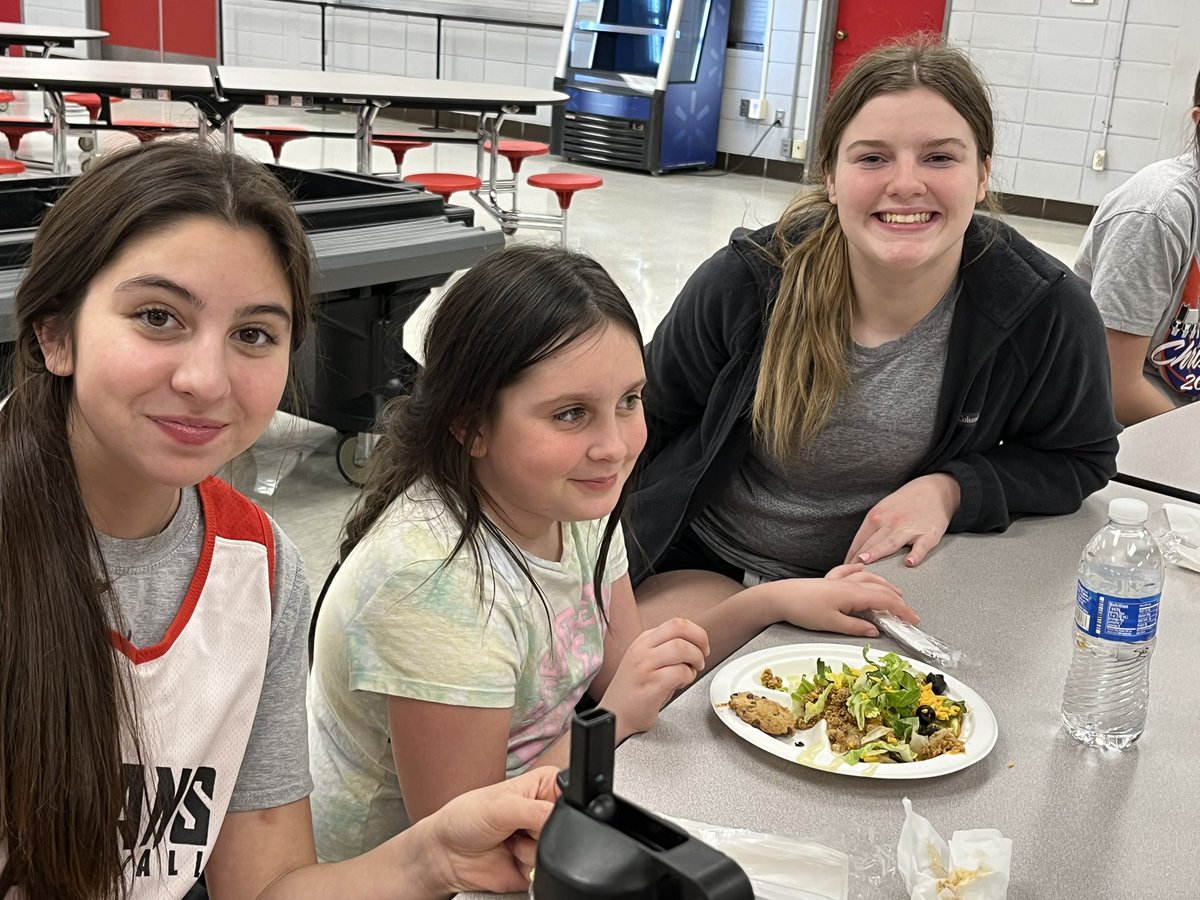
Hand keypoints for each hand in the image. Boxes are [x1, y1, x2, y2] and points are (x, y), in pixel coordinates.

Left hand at [420, 766, 559, 894]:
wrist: (446, 855)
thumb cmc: (465, 818)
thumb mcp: (501, 805)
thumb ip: (536, 811)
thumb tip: (564, 820)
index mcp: (543, 786)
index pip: (573, 793)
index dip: (562, 806)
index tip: (539, 811)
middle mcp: (546, 812)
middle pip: (568, 827)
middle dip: (541, 832)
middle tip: (516, 827)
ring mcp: (542, 840)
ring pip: (558, 851)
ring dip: (530, 852)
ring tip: (510, 842)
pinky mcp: (537, 866)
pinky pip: (548, 872)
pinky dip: (529, 869)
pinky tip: (511, 857)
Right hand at [600, 617, 709, 738]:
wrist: (615, 715)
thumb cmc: (635, 690)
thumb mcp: (647, 661)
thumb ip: (667, 649)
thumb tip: (696, 645)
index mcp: (644, 640)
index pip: (676, 623)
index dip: (696, 633)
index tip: (702, 647)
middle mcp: (643, 649)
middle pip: (679, 628)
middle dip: (700, 640)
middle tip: (702, 656)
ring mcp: (645, 665)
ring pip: (681, 648)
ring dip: (695, 660)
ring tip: (691, 672)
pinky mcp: (651, 684)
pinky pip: (679, 672)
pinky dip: (687, 677)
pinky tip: (680, 684)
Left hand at [759, 565, 917, 636]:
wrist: (780, 597)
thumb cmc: (803, 610)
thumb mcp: (832, 624)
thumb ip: (855, 627)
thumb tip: (875, 631)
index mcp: (853, 594)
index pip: (886, 600)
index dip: (902, 610)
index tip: (913, 620)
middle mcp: (849, 583)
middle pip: (881, 588)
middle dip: (898, 600)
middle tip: (907, 613)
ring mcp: (839, 579)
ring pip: (869, 577)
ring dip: (885, 585)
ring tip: (895, 594)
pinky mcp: (829, 580)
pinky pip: (850, 570)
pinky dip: (860, 570)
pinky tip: (863, 568)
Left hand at [845, 474, 960, 566]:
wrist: (934, 489)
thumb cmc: (904, 504)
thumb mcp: (883, 510)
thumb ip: (871, 530)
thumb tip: (856, 552)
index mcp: (876, 516)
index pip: (859, 541)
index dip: (849, 557)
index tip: (842, 572)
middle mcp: (890, 522)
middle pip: (870, 544)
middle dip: (857, 560)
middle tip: (847, 576)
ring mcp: (909, 528)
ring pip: (890, 543)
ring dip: (877, 552)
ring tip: (866, 562)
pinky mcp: (929, 534)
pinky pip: (921, 546)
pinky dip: (916, 554)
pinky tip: (910, 563)